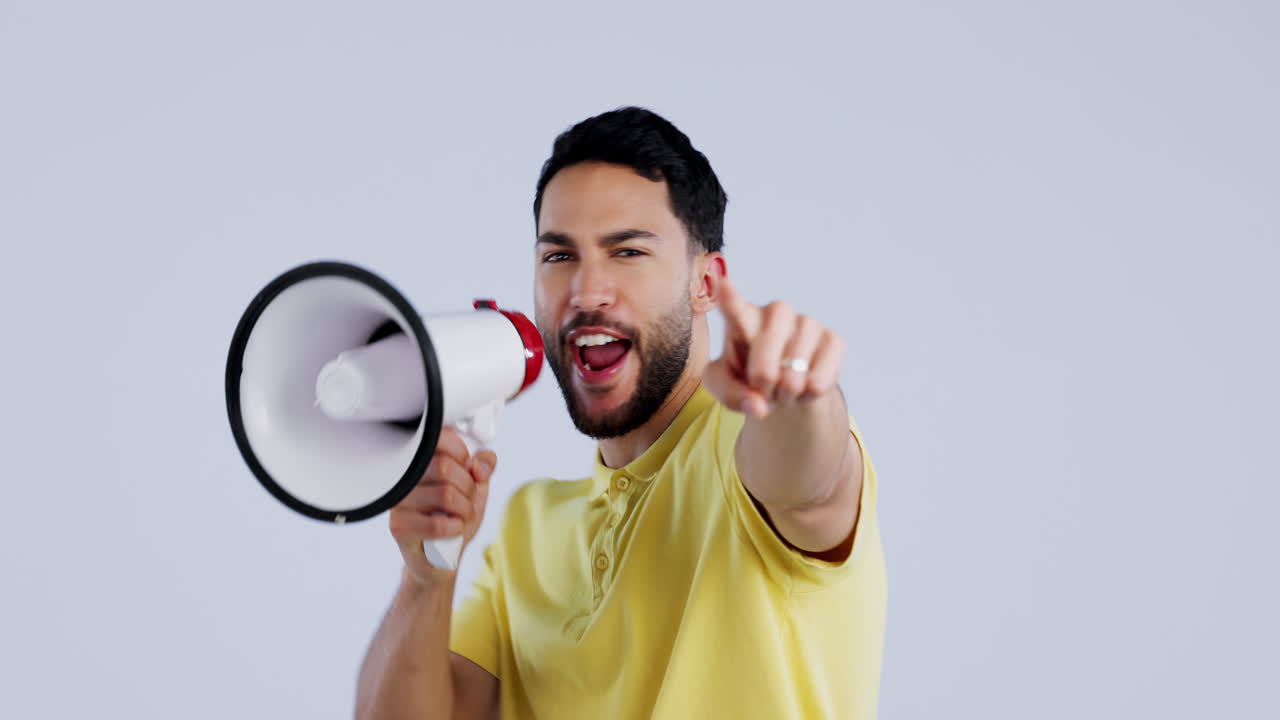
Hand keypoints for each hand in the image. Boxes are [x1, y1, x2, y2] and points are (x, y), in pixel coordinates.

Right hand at [388, 426, 496, 585]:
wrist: (439, 559)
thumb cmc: (453, 518)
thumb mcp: (475, 487)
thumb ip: (483, 467)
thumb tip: (482, 463)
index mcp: (418, 461)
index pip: (438, 438)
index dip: (462, 453)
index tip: (467, 467)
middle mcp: (403, 477)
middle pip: (445, 467)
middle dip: (468, 487)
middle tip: (466, 499)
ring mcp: (398, 502)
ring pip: (446, 495)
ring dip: (465, 510)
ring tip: (459, 517)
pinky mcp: (399, 527)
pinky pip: (439, 523)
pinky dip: (456, 528)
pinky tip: (451, 531)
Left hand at [703, 275, 844, 418]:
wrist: (784, 388)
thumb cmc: (748, 381)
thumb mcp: (726, 390)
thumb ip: (730, 395)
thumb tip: (758, 406)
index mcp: (742, 319)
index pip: (734, 307)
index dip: (730, 298)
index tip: (724, 285)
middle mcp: (775, 312)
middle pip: (767, 343)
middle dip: (762, 375)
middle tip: (761, 388)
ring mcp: (806, 322)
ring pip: (796, 362)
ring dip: (786, 390)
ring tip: (782, 392)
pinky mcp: (833, 339)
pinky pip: (820, 376)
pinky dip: (809, 394)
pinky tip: (804, 389)